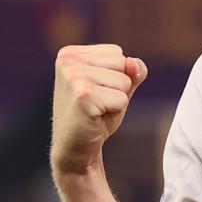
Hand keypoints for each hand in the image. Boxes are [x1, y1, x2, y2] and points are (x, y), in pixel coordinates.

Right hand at [51, 45, 145, 177]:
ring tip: (97, 109)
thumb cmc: (96, 114)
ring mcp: (73, 76)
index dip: (116, 77)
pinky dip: (115, 111)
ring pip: (125, 81)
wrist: (75, 148)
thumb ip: (132, 70)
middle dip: (119, 87)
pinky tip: (96, 118)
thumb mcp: (118, 86)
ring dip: (118, 100)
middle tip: (97, 103)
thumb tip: (133, 63)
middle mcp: (68, 60)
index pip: (118, 54)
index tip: (97, 92)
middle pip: (123, 64)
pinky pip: (121, 99)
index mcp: (71, 53)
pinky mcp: (82, 95)